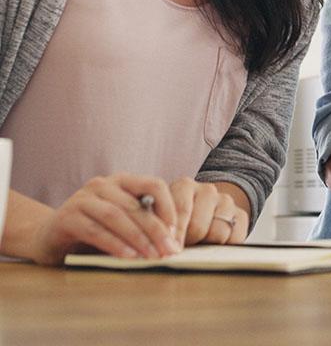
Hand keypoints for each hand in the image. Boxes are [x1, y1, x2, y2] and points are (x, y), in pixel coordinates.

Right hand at [30, 173, 180, 265]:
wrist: (48, 236)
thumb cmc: (93, 229)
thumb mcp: (120, 221)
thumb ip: (140, 222)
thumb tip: (172, 240)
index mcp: (121, 181)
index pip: (153, 184)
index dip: (168, 206)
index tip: (176, 230)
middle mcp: (103, 184)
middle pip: (136, 205)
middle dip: (156, 229)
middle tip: (169, 249)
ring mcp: (83, 198)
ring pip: (116, 216)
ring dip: (137, 238)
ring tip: (152, 256)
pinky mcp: (67, 217)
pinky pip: (95, 231)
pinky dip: (114, 244)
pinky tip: (128, 257)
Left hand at [169, 178, 248, 246]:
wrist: (202, 218)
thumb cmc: (177, 224)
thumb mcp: (163, 221)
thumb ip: (161, 228)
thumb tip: (163, 245)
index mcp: (184, 187)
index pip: (181, 210)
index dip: (174, 235)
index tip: (169, 251)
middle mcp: (207, 190)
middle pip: (198, 226)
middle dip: (190, 242)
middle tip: (183, 249)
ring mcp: (226, 201)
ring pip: (218, 232)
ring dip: (208, 244)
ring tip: (199, 245)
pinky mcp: (241, 215)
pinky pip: (235, 237)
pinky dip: (225, 246)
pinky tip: (216, 244)